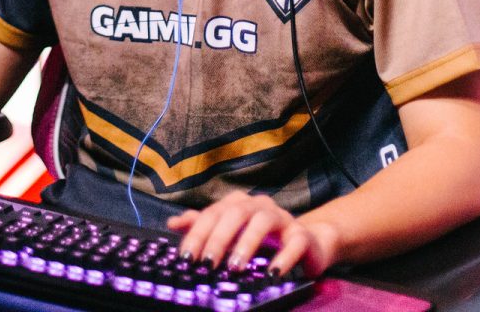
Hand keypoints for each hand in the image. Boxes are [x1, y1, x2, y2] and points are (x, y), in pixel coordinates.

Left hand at [166, 192, 339, 277]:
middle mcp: (260, 206)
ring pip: (264, 221)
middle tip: (207, 263)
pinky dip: (284, 257)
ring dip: (247, 243)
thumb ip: (202, 226)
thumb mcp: (230, 233)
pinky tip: (273, 274)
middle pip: (236, 213)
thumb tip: (173, 223)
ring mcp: (283, 218)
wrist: (307, 243)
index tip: (185, 257)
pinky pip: (295, 242)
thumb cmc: (263, 239)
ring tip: (235, 267)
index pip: (213, 213)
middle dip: (218, 238)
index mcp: (239, 204)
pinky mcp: (302, 236)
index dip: (197, 234)